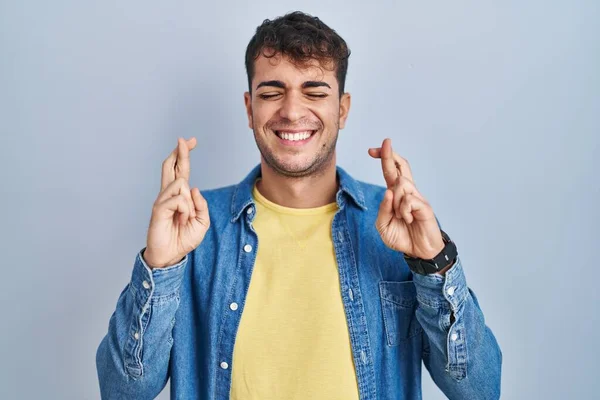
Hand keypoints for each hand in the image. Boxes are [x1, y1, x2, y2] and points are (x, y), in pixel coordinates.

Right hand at [143, 137, 209, 268]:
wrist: (171, 255)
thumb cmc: (184, 238)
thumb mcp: (202, 222)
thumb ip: (202, 205)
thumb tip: (194, 188)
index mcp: (179, 195)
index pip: (181, 170)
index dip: (184, 155)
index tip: (190, 141)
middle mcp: (168, 194)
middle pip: (171, 166)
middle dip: (179, 152)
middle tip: (183, 139)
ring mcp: (162, 200)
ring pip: (181, 184)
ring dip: (190, 203)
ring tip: (185, 218)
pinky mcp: (158, 208)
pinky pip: (179, 199)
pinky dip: (185, 210)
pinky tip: (181, 219)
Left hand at [369, 138, 444, 259]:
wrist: (419, 252)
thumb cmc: (402, 237)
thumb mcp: (383, 226)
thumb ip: (382, 209)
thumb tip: (388, 192)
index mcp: (396, 195)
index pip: (390, 171)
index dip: (383, 159)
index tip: (372, 150)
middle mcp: (407, 192)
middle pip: (400, 166)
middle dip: (389, 154)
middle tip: (385, 142)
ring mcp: (417, 198)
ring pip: (401, 184)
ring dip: (395, 200)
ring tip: (400, 216)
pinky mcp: (425, 206)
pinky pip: (409, 200)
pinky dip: (403, 211)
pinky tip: (408, 220)